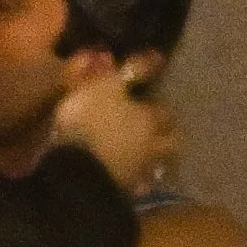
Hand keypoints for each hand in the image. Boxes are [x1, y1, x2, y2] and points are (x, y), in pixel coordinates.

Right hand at [48, 55, 178, 196]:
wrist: (75, 170)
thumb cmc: (91, 120)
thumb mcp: (106, 85)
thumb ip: (131, 71)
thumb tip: (159, 55)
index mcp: (148, 120)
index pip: (164, 113)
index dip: (162, 109)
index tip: (157, 105)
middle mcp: (150, 147)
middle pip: (170, 144)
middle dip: (169, 138)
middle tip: (162, 133)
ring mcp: (137, 172)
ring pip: (154, 167)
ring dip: (153, 162)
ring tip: (145, 159)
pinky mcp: (121, 191)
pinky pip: (134, 186)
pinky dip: (134, 182)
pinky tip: (128, 180)